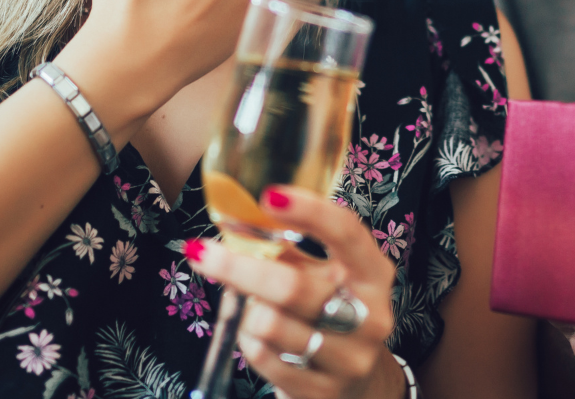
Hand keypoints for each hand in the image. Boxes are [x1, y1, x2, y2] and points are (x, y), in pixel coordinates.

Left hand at [188, 186, 399, 398]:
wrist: (356, 384)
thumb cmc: (330, 312)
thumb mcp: (322, 276)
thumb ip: (287, 248)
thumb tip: (233, 220)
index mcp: (373, 273)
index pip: (346, 233)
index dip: (308, 212)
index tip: (268, 195)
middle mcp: (369, 315)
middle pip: (292, 286)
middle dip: (238, 268)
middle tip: (201, 253)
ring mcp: (349, 358)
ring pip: (269, 324)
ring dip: (247, 311)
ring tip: (253, 308)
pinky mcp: (323, 392)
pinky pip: (262, 356)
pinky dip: (248, 340)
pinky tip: (258, 336)